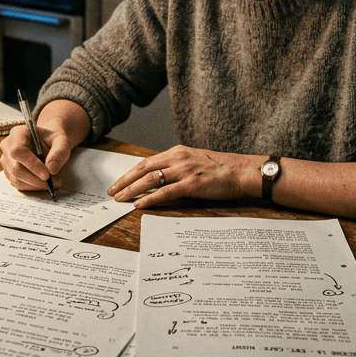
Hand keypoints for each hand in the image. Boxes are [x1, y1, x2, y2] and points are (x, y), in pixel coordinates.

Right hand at [0, 99, 90, 193]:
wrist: (48, 143)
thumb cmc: (53, 140)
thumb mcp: (62, 141)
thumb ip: (59, 152)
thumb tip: (51, 169)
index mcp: (18, 133)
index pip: (18, 151)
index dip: (31, 164)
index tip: (47, 175)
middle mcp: (8, 146)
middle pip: (16, 168)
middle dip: (36, 179)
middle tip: (55, 183)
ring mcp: (6, 160)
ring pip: (16, 179)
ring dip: (36, 186)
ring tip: (53, 183)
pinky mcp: (9, 172)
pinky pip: (18, 184)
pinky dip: (33, 188)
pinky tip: (44, 184)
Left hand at [107, 145, 253, 207]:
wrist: (244, 171)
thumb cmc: (222, 169)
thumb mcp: (196, 162)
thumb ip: (179, 168)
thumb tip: (162, 180)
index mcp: (178, 152)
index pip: (147, 162)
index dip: (130, 173)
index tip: (119, 182)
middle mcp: (178, 158)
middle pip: (143, 169)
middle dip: (124, 181)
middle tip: (112, 192)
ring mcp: (184, 170)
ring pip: (150, 179)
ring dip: (132, 190)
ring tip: (120, 199)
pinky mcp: (191, 184)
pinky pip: (164, 192)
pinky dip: (149, 198)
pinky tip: (139, 204)